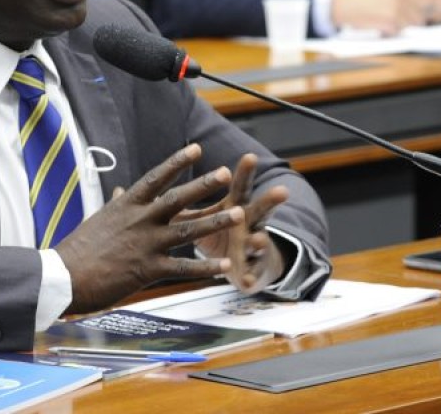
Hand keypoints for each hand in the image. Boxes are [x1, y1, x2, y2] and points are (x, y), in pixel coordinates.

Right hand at [55, 144, 244, 313]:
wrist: (63, 276)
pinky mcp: (147, 269)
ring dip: (215, 222)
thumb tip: (120, 191)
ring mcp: (145, 244)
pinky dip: (205, 268)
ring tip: (239, 214)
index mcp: (126, 205)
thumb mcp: (98, 219)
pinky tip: (224, 266)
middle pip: (177, 198)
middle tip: (225, 173)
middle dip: (203, 184)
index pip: (156, 178)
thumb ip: (116, 204)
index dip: (177, 162)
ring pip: (187, 230)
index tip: (196, 149)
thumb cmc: (77, 249)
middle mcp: (139, 220)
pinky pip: (183, 268)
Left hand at [186, 154, 288, 294]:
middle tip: (282, 190)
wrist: (242, 265)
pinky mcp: (251, 271)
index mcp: (236, 208)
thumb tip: (159, 181)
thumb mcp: (204, 215)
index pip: (241, 187)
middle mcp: (249, 225)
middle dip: (269, 201)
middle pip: (260, 210)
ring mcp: (252, 249)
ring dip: (259, 241)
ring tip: (257, 239)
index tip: (251, 156)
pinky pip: (252, 275)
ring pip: (259, 242)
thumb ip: (186, 200)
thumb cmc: (218, 232)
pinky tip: (247, 283)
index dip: (245, 173)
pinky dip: (250, 278)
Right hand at [331, 0, 425, 34]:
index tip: (417, 18)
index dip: (420, 12)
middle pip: (420, 15)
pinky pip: (398, 31)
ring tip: (388, 26)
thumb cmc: (361, 4)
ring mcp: (396, 9)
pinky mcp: (390, 21)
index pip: (422, 2)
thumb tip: (418, 17)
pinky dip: (391, 33)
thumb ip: (399, 2)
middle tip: (402, 26)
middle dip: (414, 23)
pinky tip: (380, 29)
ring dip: (402, 29)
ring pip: (411, 24)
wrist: (344, 6)